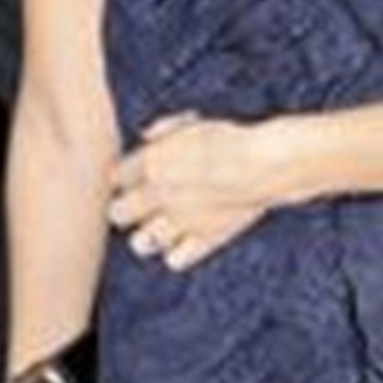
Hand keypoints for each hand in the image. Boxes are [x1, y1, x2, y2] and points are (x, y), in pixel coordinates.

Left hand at [107, 112, 269, 270]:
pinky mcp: (203, 240)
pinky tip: (187, 236)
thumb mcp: (193, 123)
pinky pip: (174, 259)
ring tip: (163, 224)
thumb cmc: (233, 138)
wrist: (268, 162)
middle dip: (127, 208)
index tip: (138, 174)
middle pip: (117, 214)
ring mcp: (179, 221)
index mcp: (152, 163)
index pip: (114, 177)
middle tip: (145, 201)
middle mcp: (158, 195)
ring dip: (147, 234)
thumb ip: (164, 129)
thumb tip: (145, 137)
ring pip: (139, 243)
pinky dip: (177, 251)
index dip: (125, 176)